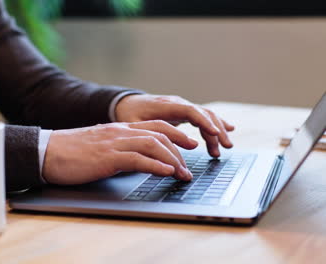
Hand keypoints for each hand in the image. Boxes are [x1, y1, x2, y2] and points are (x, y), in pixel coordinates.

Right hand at [43, 121, 198, 184]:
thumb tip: (133, 159)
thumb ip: (117, 148)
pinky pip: (138, 159)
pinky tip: (167, 173)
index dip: (176, 134)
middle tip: (190, 165)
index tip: (188, 144)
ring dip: (173, 160)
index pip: (155, 126)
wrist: (47, 151)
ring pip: (154, 144)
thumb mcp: (99, 145)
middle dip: (180, 149)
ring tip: (182, 174)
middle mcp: (120, 132)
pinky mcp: (108, 157)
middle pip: (160, 133)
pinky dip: (157, 166)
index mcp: (119, 129)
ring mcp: (114, 143)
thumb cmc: (70, 151)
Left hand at [115, 94, 234, 156]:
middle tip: (223, 148)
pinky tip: (228, 131)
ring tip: (224, 148)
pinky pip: (203, 117)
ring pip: (206, 115)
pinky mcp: (184, 112)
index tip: (214, 133)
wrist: (127, 104)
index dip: (203, 121)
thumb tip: (163, 149)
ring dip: (217, 131)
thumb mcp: (132, 125)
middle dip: (215, 130)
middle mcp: (177, 104)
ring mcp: (182, 107)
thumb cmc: (129, 115)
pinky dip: (215, 125)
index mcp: (165, 106)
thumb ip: (147, 134)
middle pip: (203, 113)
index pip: (190, 110)